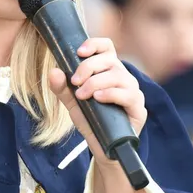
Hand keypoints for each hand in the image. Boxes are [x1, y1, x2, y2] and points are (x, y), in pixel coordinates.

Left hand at [46, 37, 146, 170]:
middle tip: (75, 82)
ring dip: (96, 82)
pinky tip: (97, 98)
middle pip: (110, 59)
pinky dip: (110, 93)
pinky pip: (128, 94)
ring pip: (118, 75)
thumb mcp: (72, 103)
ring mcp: (132, 92)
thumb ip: (62, 88)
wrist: (103, 149)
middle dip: (88, 67)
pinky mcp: (138, 108)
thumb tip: (53, 72)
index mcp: (108, 71)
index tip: (79, 52)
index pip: (106, 47)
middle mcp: (123, 77)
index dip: (94, 44)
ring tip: (82, 95)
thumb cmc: (91, 121)